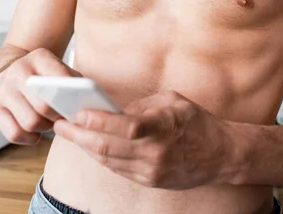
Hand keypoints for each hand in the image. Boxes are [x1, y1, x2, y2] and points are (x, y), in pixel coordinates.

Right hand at [0, 47, 82, 144]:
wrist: (14, 70)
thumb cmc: (45, 74)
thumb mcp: (61, 69)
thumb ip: (75, 81)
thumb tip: (86, 102)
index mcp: (39, 57)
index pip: (59, 79)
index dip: (71, 98)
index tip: (78, 108)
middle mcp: (18, 71)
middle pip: (44, 105)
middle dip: (58, 117)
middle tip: (65, 118)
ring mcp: (4, 90)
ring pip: (30, 122)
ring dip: (45, 128)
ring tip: (50, 122)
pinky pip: (15, 134)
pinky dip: (30, 138)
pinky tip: (37, 132)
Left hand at [53, 89, 234, 188]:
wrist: (221, 155)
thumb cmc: (196, 122)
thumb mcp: (172, 100)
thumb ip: (142, 105)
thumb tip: (114, 110)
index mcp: (162, 126)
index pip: (124, 126)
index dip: (98, 120)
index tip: (78, 112)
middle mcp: (155, 152)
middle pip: (108, 147)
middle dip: (79, 136)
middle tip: (61, 125)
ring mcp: (151, 171)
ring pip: (108, 161)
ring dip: (86, 148)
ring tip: (71, 134)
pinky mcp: (150, 182)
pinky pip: (118, 170)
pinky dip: (102, 158)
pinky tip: (92, 147)